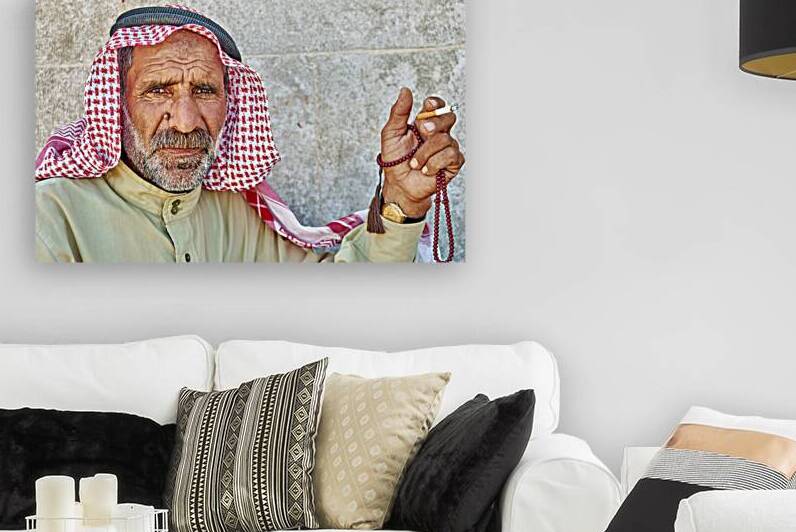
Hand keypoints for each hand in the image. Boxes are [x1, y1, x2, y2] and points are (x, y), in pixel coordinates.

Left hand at [379, 87, 464, 217]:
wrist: (399, 185)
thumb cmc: (395, 161)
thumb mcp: (391, 134)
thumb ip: (398, 112)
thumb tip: (405, 91)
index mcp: (424, 123)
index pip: (437, 106)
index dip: (435, 103)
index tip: (427, 106)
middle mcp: (438, 133)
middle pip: (448, 117)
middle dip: (434, 124)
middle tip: (421, 132)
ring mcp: (447, 148)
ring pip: (446, 139)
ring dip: (426, 153)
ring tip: (415, 163)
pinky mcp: (453, 163)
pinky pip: (451, 155)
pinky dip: (435, 163)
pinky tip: (426, 170)